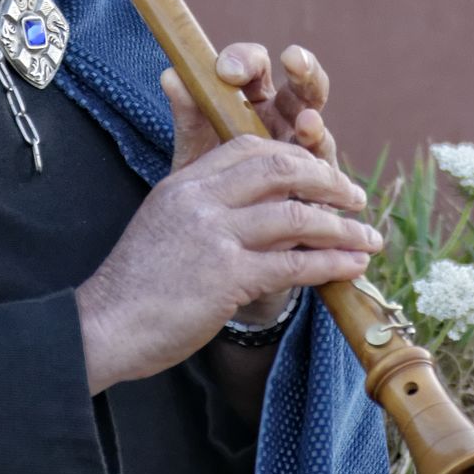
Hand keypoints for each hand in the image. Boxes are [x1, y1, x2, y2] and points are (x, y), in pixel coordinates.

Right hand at [161, 41, 347, 326]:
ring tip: (369, 239)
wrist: (104, 326)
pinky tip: (352, 268)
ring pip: (295, 217)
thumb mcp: (162, 223)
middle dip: (326, 180)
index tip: (319, 174)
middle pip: (279, 168)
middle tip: (355, 197)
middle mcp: (200, 200)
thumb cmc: (135, 284)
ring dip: (341, 228)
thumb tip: (249, 207)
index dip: (293, 156)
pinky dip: (330, 263)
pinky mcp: (226, 276)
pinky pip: (292, 263)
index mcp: (184, 183)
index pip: (248, 147)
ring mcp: (214, 235)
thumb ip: (201, 206)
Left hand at [162, 42, 339, 171]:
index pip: (256, 64)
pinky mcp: (317, 183)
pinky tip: (316, 173)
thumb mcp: (194, 147)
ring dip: (313, 124)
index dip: (245, 60)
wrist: (214, 232)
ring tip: (307, 123)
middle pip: (301, 84)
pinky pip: (323, 174)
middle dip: (303, 69)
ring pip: (316, 126)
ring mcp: (304, 147)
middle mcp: (284, 115)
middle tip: (294, 59)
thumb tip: (171, 75)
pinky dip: (321, 172)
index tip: (226, 70)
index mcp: (254, 96)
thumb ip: (188, 114)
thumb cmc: (209, 178)